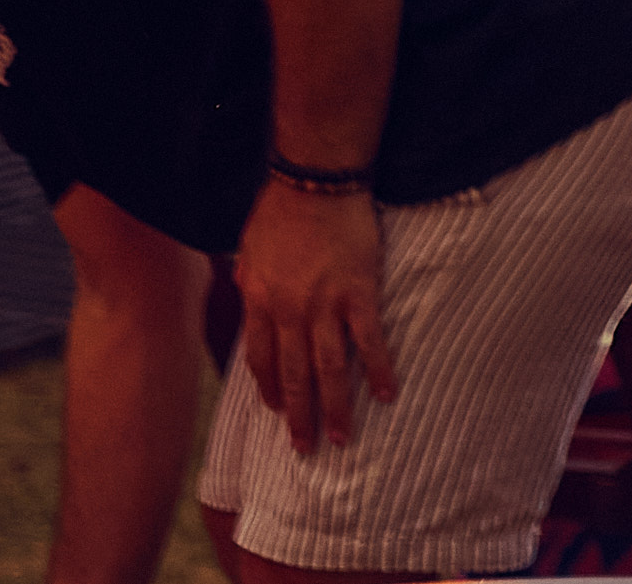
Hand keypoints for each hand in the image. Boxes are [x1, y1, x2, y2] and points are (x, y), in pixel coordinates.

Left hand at [236, 181, 396, 456]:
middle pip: (293, 376)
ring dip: (335, 408)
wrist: (316, 181)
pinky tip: (386, 394)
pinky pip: (369, 340)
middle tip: (306, 450)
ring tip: (342, 439)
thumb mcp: (248, 248)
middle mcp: (288, 312)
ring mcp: (324, 305)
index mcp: (259, 301)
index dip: (270, 390)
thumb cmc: (280, 208)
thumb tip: (244, 292)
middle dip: (299, 418)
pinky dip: (378, 369)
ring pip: (328, 369)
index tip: (277, 412)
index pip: (261, 360)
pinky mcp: (359, 292)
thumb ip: (247, 278)